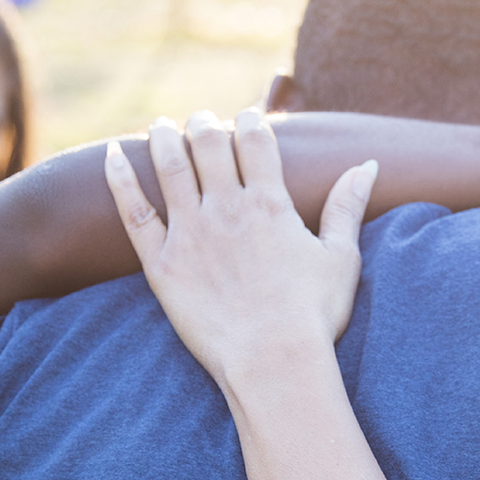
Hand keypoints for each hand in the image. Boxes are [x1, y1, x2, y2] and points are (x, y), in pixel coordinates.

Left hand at [105, 109, 375, 394]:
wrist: (274, 362)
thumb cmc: (314, 315)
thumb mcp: (341, 257)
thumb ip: (347, 205)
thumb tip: (368, 164)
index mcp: (271, 203)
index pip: (256, 141)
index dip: (251, 121)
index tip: (248, 117)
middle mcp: (228, 208)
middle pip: (209, 144)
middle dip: (206, 124)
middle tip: (203, 121)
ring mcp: (191, 233)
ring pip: (171, 167)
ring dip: (164, 138)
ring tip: (161, 125)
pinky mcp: (162, 264)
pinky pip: (134, 212)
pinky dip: (120, 179)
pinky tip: (112, 154)